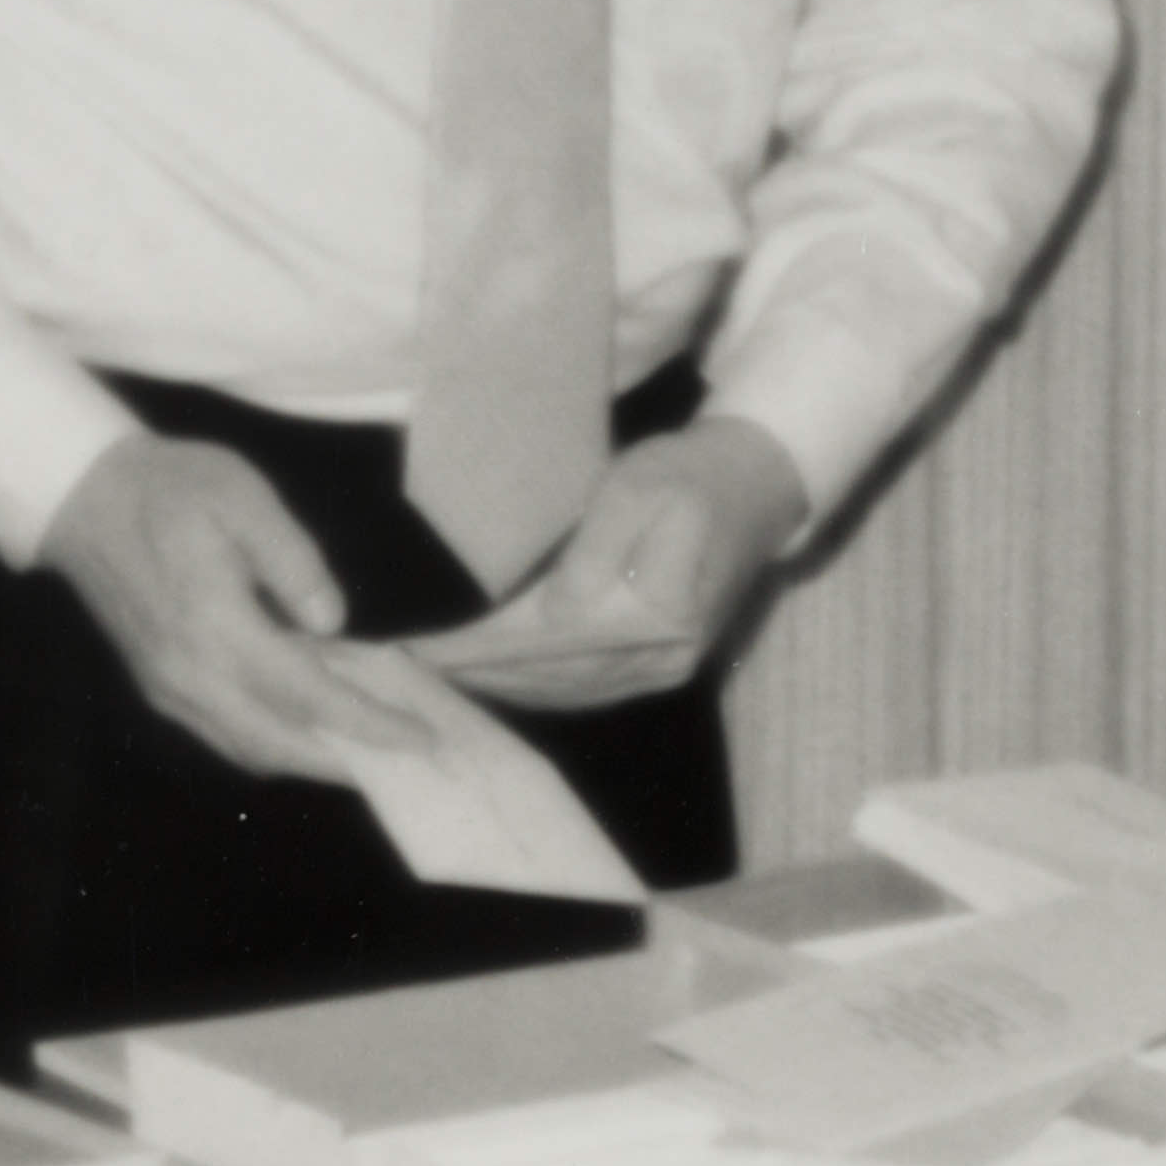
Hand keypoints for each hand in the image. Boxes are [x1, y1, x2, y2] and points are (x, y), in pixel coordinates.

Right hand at [37, 437, 457, 784]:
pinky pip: (222, 736)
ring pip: (247, 749)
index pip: (306, 694)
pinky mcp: (157, 687)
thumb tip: (334, 625)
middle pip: (278, 745)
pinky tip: (305, 721)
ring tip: (365, 746)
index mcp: (215, 625)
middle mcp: (189, 673)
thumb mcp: (243, 495)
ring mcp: (167, 688)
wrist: (84, 496)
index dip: (367, 723)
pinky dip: (271, 742)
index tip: (420, 737)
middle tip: (405, 758)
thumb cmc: (170, 486)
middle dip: (345, 762)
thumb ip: (294, 561)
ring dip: (308, 758)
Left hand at [428, 417, 812, 712]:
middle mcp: (661, 657)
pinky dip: (533, 688)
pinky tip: (494, 680)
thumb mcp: (638, 486)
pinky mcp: (660, 669)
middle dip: (476, 674)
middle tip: (410, 670)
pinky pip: (584, 690)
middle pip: (550, 677)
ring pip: (563, 692)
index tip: (422, 648)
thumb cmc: (689, 473)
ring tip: (438, 679)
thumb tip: (556, 609)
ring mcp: (663, 671)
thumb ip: (597, 549)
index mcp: (657, 612)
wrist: (756, 486)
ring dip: (498, 688)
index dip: (478, 648)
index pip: (547, 641)